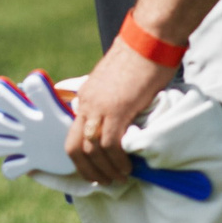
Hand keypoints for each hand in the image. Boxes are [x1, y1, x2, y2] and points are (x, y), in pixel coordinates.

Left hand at [64, 36, 177, 185]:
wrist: (149, 39)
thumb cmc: (141, 58)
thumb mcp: (118, 83)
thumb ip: (114, 102)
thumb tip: (125, 120)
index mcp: (85, 98)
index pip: (73, 133)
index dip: (80, 157)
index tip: (91, 171)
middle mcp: (87, 103)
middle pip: (75, 146)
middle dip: (87, 170)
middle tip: (102, 182)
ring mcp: (100, 107)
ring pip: (92, 149)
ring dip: (105, 169)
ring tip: (119, 178)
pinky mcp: (117, 109)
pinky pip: (111, 143)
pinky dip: (118, 160)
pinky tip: (128, 167)